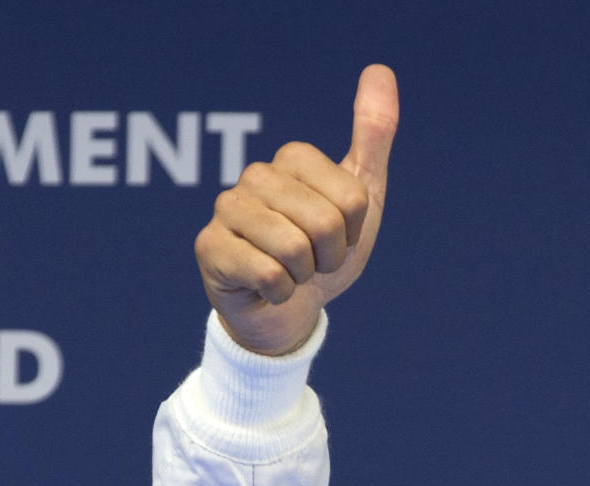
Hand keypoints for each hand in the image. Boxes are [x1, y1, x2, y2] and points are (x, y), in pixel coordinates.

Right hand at [194, 64, 397, 354]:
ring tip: (290, 273)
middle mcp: (255, 175)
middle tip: (312, 263)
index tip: (336, 241)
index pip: (350, 199)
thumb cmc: (322, 255)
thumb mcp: (360, 200)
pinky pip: (268, 275)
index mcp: (292, 159)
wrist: (288, 313)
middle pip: (324, 223)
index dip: (352, 233)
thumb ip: (373, 137)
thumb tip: (380, 69)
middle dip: (328, 258)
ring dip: (303, 277)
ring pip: (294, 249)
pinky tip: (267, 289)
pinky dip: (280, 294)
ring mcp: (227, 209)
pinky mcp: (209, 247)